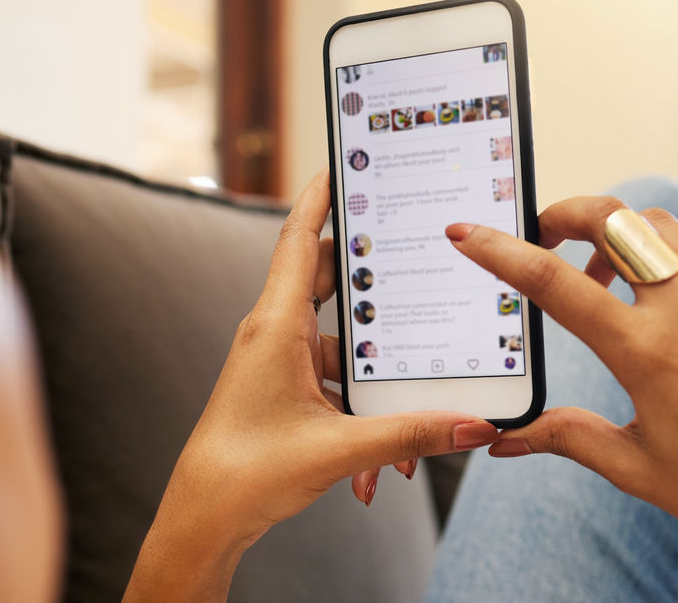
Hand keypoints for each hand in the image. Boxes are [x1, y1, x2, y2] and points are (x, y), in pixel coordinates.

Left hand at [124, 171, 498, 602]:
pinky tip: (385, 456)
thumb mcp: (340, 450)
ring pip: (342, 344)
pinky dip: (361, 404)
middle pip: (329, 280)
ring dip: (376, 372)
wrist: (204, 517)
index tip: (344, 160)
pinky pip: (334, 379)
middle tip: (412, 247)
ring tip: (416, 399)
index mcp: (275, 326)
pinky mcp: (284, 389)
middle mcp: (274, 333)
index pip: (300, 239)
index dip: (323, 196)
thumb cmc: (247, 472)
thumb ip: (410, 434)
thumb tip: (473, 424)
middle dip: (373, 273)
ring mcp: (278, 361)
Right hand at [446, 196, 677, 600]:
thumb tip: (503, 441)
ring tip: (609, 285)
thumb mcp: (634, 466)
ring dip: (622, 242)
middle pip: (612, 220)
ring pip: (662, 228)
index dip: (500, 252)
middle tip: (546, 233)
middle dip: (566, 214)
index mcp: (645, 352)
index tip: (468, 233)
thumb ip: (564, 436)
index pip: (553, 283)